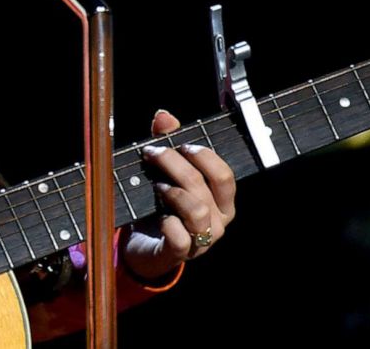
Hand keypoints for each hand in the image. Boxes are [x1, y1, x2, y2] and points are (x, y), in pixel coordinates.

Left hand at [122, 108, 236, 282]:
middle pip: (205, 186)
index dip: (203, 155)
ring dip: (174, 193)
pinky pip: (181, 239)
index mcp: (221, 200)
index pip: (224, 175)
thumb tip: (163, 115)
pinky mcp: (179, 253)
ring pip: (197, 211)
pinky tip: (159, 216)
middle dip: (176, 164)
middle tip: (153, 153)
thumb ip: (166, 142)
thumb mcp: (164, 172)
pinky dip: (169, 224)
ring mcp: (201, 240)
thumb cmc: (161, 205)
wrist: (145, 247)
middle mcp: (217, 221)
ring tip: (156, 186)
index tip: (179, 144)